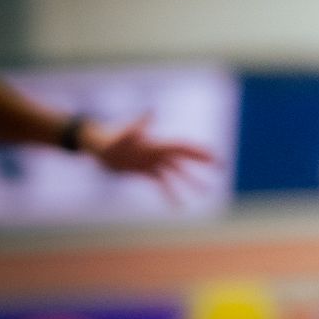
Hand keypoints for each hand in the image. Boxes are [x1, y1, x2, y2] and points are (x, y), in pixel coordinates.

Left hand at [86, 113, 218, 204]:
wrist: (97, 146)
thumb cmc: (110, 138)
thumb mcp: (125, 133)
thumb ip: (138, 124)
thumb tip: (151, 111)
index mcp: (158, 144)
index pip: (184, 148)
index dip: (200, 153)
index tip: (216, 159)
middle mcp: (159, 152)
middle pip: (185, 159)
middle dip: (203, 164)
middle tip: (220, 169)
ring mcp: (152, 162)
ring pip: (176, 174)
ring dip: (190, 182)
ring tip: (204, 192)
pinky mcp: (144, 171)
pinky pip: (161, 184)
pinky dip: (170, 195)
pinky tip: (178, 207)